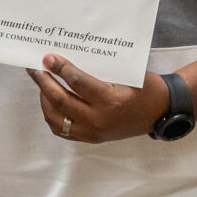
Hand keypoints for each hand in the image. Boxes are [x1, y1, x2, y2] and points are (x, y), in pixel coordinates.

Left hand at [28, 56, 170, 143]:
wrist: (161, 112)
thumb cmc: (146, 88)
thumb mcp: (126, 74)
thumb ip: (97, 70)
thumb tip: (66, 60)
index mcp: (110, 100)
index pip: (77, 82)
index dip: (60, 68)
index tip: (47, 57)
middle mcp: (99, 119)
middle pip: (60, 100)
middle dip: (44, 82)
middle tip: (34, 68)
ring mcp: (93, 132)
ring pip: (56, 118)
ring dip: (44, 99)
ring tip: (41, 83)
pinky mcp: (91, 139)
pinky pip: (62, 130)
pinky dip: (52, 115)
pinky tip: (50, 101)